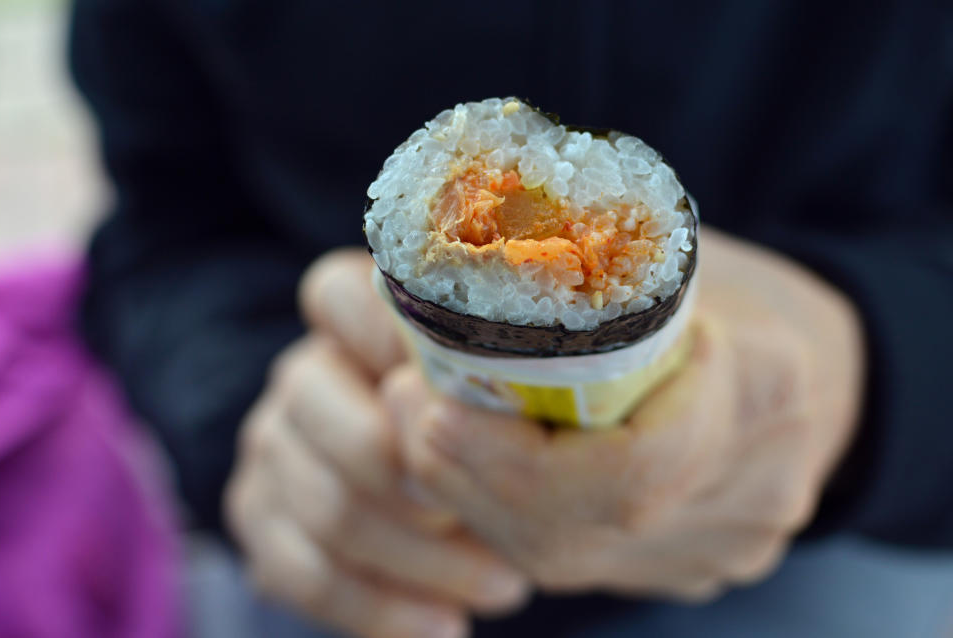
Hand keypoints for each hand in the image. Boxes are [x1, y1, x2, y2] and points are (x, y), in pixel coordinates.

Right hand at [224, 250, 528, 637]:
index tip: (464, 399)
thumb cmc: (518, 426)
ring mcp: (275, 446)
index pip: (336, 296)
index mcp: (354, 316)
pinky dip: (381, 607)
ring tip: (504, 585)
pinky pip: (304, 573)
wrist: (487, 499)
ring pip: (325, 503)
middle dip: (412, 475)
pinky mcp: (263, 519)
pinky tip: (446, 624)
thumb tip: (507, 398)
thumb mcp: (526, 383)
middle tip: (498, 519)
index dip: (389, 340)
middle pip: (317, 404)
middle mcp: (306, 374)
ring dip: (420, 559)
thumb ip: (513, 370)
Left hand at [383, 227, 864, 600]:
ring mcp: (729, 542)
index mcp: (767, 387)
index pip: (632, 466)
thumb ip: (584, 264)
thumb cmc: (736, 290)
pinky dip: (513, 523)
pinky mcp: (695, 565)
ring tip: (419, 441)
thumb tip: (453, 258)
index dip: (513, 456)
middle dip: (473, 482)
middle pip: (590, 525)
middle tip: (401, 419)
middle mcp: (758, 486)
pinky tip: (470, 481)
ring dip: (479, 506)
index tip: (428, 408)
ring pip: (574, 557)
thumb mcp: (670, 250)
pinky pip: (585, 561)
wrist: (826, 366)